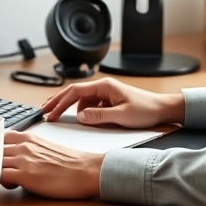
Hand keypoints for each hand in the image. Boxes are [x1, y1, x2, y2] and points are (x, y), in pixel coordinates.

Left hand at [1, 131, 101, 199]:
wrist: (86, 171)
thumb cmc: (70, 163)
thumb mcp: (45, 147)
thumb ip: (28, 148)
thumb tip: (16, 158)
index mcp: (28, 137)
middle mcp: (23, 146)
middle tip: (3, 170)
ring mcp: (23, 160)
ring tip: (9, 180)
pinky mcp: (25, 176)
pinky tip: (12, 185)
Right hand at [42, 77, 183, 127]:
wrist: (162, 109)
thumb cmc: (146, 110)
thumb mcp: (122, 116)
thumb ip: (99, 116)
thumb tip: (79, 116)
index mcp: (105, 86)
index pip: (75, 91)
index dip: (59, 101)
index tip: (48, 112)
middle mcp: (103, 87)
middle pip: (74, 92)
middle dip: (57, 102)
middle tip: (43, 112)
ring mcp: (106, 93)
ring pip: (81, 100)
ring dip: (70, 108)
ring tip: (57, 117)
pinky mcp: (109, 101)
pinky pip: (90, 105)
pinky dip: (82, 112)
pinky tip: (79, 120)